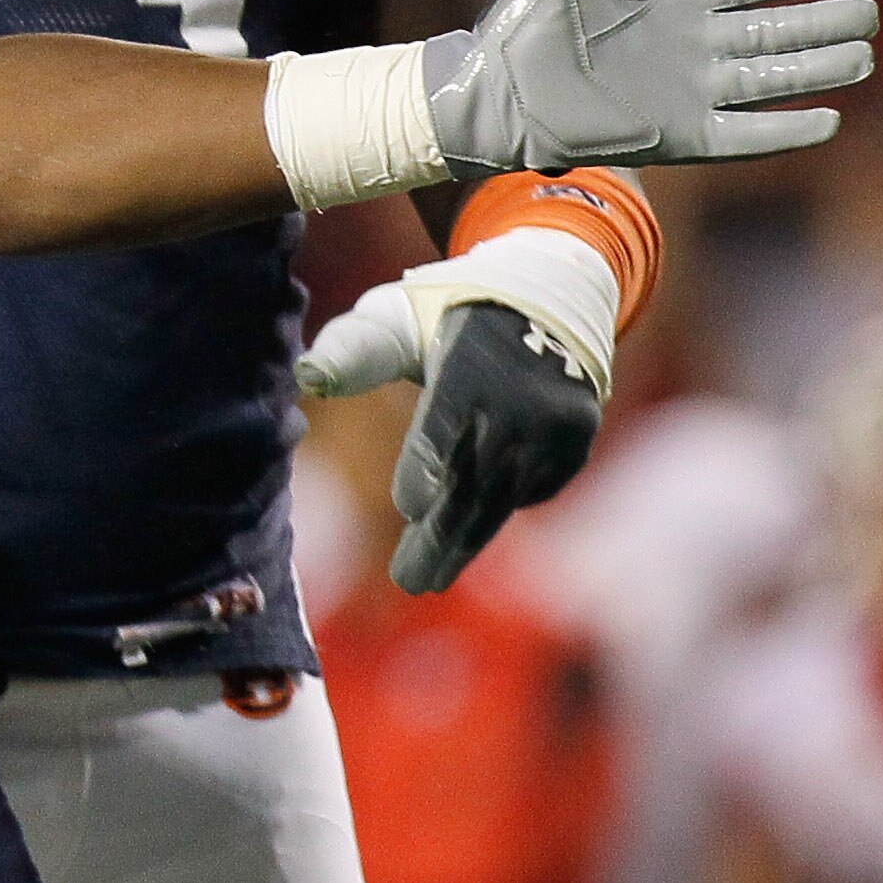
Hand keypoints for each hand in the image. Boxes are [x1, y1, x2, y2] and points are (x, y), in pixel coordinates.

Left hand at [298, 235, 612, 591]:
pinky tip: (462, 537)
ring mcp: (555, 424)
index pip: (446, 419)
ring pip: (503, 496)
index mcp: (470, 361)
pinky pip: (531, 489)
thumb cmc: (445, 314)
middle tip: (407, 582)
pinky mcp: (575, 442)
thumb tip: (307, 376)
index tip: (410, 507)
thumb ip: (355, 349)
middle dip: (441, 535)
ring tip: (425, 580)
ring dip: (464, 542)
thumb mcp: (398, 316)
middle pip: (476, 477)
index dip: (429, 461)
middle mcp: (520, 398)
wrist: (543, 300)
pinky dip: (494, 511)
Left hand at [427, 0, 875, 177]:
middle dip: (821, 24)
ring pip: (769, 80)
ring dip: (816, 70)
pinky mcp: (675, 137)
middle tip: (871, 15)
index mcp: (666, 1)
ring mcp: (684, 92)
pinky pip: (742, 136)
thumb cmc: (519, 23)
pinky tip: (827, 121)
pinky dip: (784, 131)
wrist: (489, 93)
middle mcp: (685, 47)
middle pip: (771, 32)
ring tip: (863, 60)